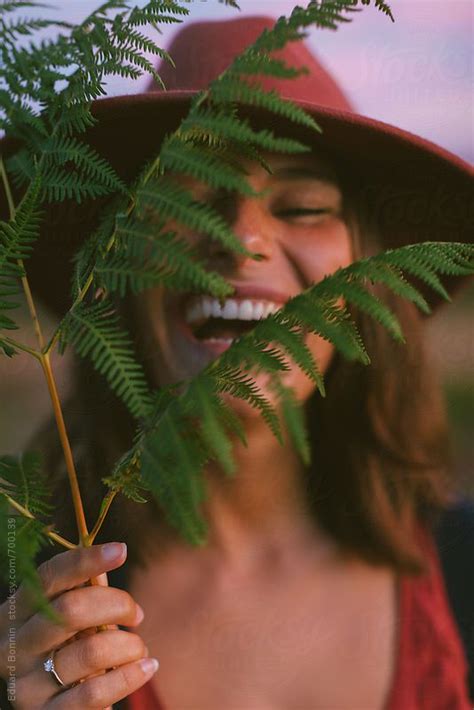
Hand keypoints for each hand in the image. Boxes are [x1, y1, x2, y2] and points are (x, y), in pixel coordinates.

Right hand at [0, 543, 158, 708]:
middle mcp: (14, 646)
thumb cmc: (62, 653)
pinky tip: (147, 667)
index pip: (49, 577)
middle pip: (71, 610)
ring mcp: (26, 684)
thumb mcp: (64, 622)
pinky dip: (130, 676)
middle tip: (137, 614)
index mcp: (15, 612)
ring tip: (139, 648)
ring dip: (129, 645)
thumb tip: (114, 553)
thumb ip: (84, 592)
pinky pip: (95, 693)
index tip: (121, 550)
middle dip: (117, 605)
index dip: (86, 560)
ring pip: (91, 651)